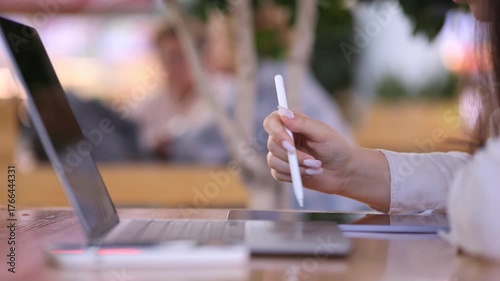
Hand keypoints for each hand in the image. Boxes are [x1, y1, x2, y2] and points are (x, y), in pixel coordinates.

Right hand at [263, 107, 390, 211]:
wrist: (343, 171)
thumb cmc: (336, 148)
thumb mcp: (322, 133)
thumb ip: (302, 123)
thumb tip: (283, 113)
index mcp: (292, 124)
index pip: (271, 122)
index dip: (277, 133)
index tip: (289, 144)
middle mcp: (284, 138)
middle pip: (272, 144)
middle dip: (293, 156)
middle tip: (312, 160)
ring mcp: (282, 154)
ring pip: (273, 161)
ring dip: (296, 167)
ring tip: (315, 167)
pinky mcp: (283, 170)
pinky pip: (277, 174)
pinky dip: (294, 176)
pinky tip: (309, 173)